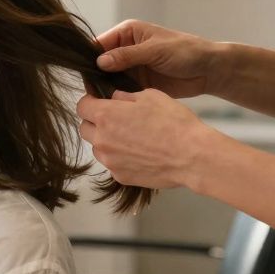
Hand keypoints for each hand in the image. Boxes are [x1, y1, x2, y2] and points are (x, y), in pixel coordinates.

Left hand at [76, 89, 213, 189]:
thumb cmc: (174, 122)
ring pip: (97, 148)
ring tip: (131, 138)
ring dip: (106, 141)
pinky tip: (140, 154)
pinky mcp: (120, 177)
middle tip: (116, 120)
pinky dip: (120, 158)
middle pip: (85, 129)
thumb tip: (114, 98)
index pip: (82, 106)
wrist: (192, 156)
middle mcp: (102, 139)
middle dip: (95, 122)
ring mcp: (110, 161)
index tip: (100, 102)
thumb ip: (126, 96)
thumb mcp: (151, 96)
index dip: (90, 102)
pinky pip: (112, 164)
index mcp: (106, 116)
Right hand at [95, 20, 223, 98]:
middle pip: (100, 63)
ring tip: (101, 100)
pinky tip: (112, 105)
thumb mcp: (155, 50)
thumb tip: (100, 62)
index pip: (100, 44)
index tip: (86, 73)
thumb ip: (127, 56)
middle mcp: (125, 49)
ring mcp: (130, 67)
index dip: (91, 58)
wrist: (208, 70)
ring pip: (108, 78)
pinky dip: (115, 97)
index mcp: (128, 33)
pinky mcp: (136, 83)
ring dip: (105, 88)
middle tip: (93, 91)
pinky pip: (120, 90)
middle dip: (96, 76)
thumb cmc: (186, 52)